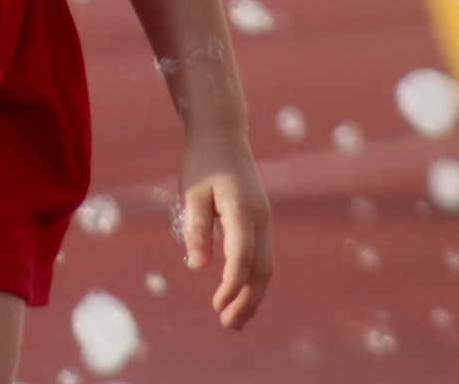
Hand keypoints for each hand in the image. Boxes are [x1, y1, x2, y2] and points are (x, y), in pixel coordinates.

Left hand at [178, 120, 271, 328]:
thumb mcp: (191, 192)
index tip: (216, 306)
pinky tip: (241, 293)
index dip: (231, 286)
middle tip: (228, 325)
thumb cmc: (202, 161)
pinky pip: (264, 256)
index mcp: (242, 210)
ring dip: (253, 295)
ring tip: (236, 320)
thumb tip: (198, 266)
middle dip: (247, 301)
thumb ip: (195, 228)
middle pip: (261, 270)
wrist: (222, 132)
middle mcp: (260, 218)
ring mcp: (264, 219)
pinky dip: (255, 280)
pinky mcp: (261, 219)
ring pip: (267, 266)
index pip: (242, 258)